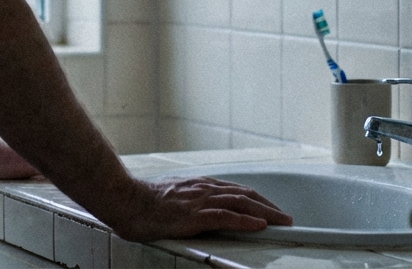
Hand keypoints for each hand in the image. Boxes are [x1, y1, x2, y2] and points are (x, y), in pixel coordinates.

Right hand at [103, 176, 292, 242]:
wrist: (126, 200)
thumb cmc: (145, 202)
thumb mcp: (173, 197)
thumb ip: (190, 200)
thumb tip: (200, 210)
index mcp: (200, 185)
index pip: (236, 190)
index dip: (256, 199)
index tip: (270, 208)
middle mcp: (204, 189)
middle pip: (244, 194)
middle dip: (268, 206)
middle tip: (285, 217)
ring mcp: (200, 201)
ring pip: (241, 203)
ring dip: (265, 212)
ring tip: (282, 221)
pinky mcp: (194, 215)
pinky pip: (226, 216)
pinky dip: (246, 220)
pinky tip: (259, 225)